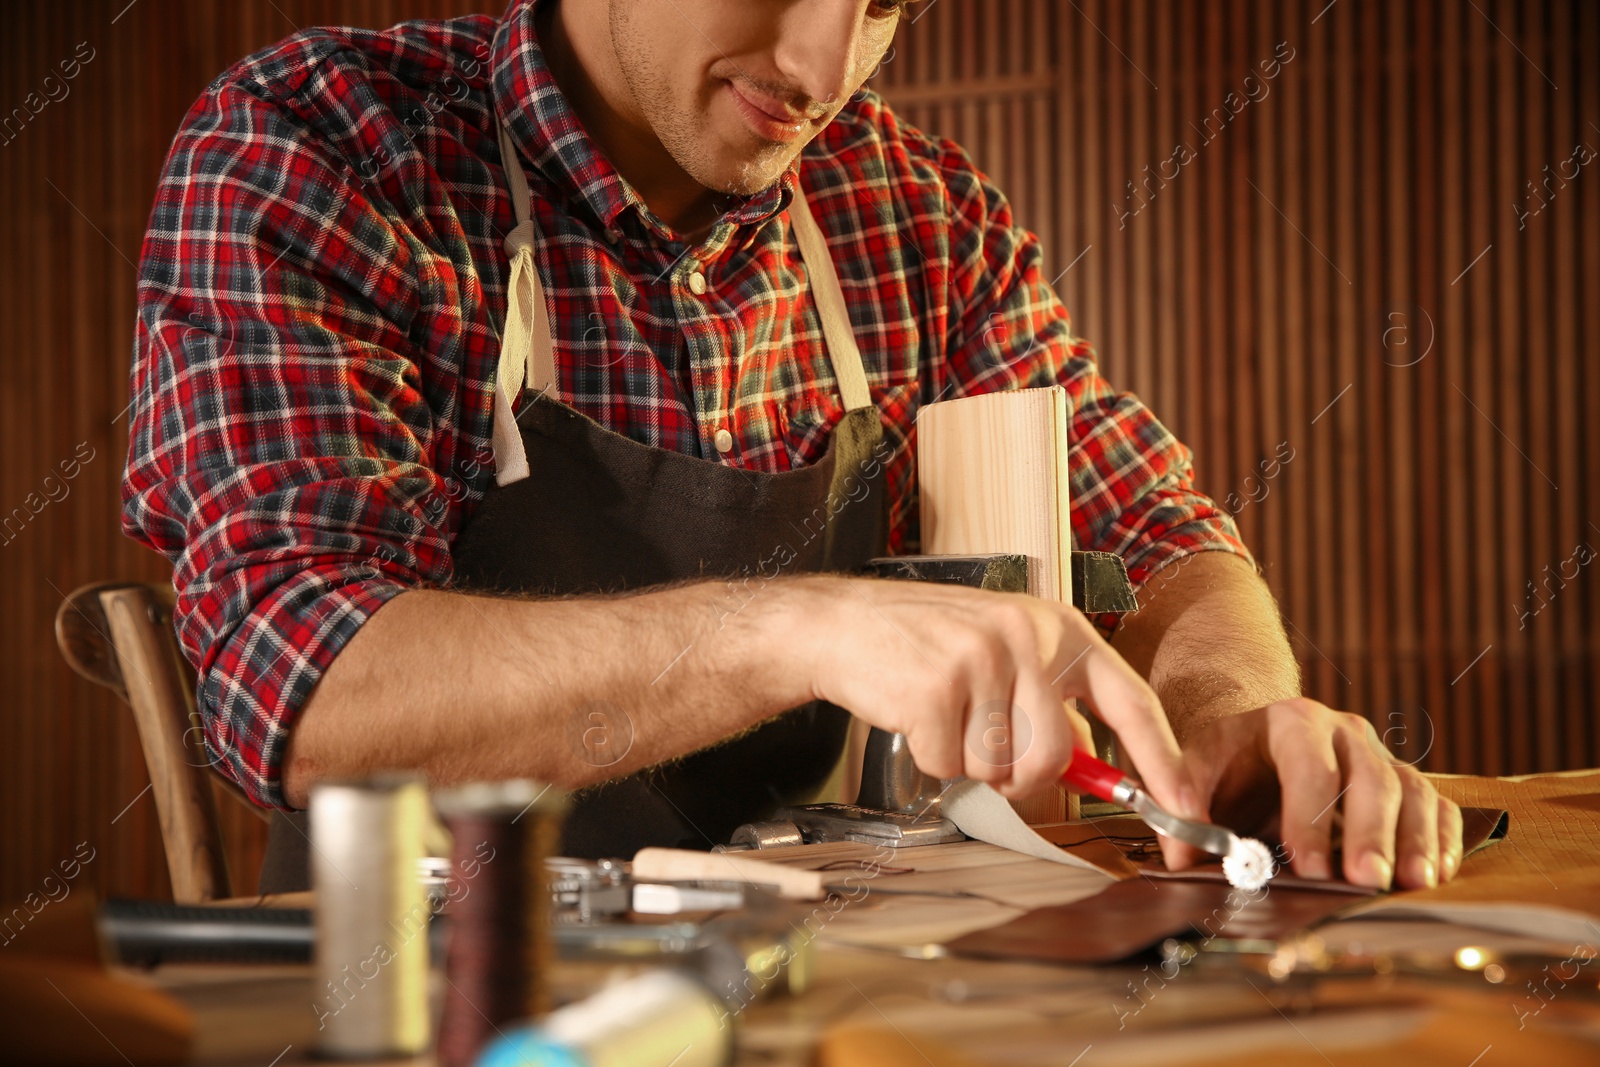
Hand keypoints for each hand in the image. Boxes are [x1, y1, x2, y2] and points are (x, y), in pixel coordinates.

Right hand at [799, 576, 1201, 822]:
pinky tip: (915, 714)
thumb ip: (1058, 703)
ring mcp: (982, 658)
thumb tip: (1107, 772)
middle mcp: (1028, 635)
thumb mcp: (1009, 653)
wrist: (846, 623)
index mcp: (1060, 628)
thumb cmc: (931, 645)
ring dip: (969, 762)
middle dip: (1018, 772)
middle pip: (1057, 757)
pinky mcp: (937, 686)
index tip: (1189, 813)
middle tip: (983, 742)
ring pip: (1002, 767)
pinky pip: (951, 767)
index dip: (1164, 765)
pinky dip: (930, 758)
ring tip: (945, 715)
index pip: (1134, 703)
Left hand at [1167, 698, 1462, 888]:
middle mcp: (1345, 732)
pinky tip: (1433, 876)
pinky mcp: (1406, 786)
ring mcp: (1381, 757)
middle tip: (1368, 880)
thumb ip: (1182, 809)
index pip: (1307, 766)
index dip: (1310, 818)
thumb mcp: (1196, 775)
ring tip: (1411, 885)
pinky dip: (1441, 840)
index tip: (1310, 867)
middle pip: (1370, 778)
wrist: (1254, 751)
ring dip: (1415, 840)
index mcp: (1291, 721)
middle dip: (1370, 832)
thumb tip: (1182, 854)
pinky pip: (1438, 807)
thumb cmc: (1226, 768)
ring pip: (1413, 791)